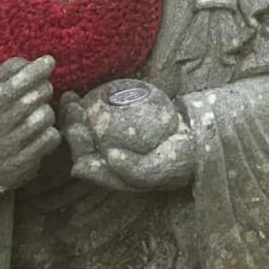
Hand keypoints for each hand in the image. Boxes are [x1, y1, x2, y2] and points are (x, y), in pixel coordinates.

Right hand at [0, 55, 59, 196]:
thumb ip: (12, 69)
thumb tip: (33, 62)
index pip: (14, 85)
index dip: (34, 71)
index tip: (49, 61)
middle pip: (32, 99)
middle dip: (45, 90)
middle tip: (43, 91)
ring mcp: (7, 146)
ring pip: (43, 119)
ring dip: (48, 113)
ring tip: (40, 114)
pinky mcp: (20, 163)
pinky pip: (49, 140)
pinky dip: (52, 134)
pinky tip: (43, 134)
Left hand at [60, 81, 195, 193]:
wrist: (198, 145)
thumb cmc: (177, 163)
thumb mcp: (158, 170)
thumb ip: (133, 169)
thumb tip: (108, 156)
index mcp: (112, 176)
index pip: (86, 162)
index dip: (77, 143)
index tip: (78, 123)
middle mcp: (109, 162)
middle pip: (83, 145)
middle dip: (71, 126)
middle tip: (70, 104)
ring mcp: (114, 144)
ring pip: (89, 131)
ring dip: (76, 116)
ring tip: (70, 97)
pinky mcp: (122, 129)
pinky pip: (103, 118)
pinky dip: (93, 105)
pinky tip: (87, 92)